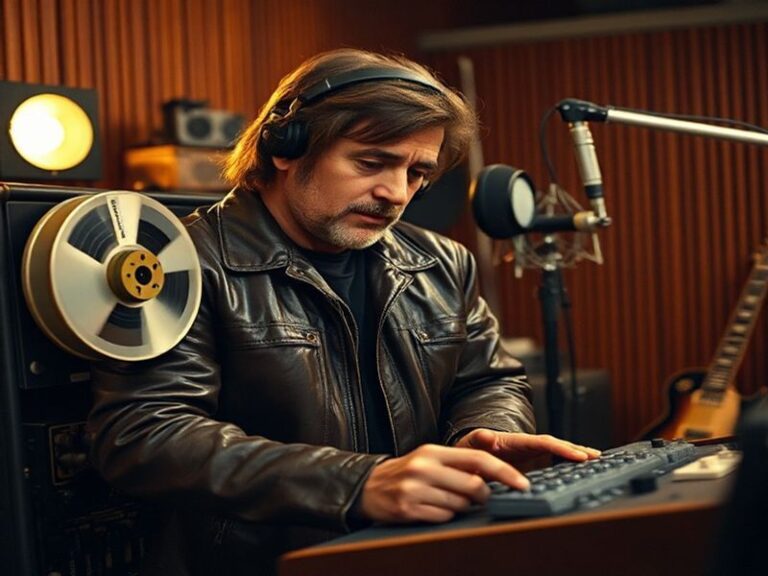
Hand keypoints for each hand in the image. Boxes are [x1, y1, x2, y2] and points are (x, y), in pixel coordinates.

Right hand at [359, 443, 528, 523]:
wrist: (367, 486)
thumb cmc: (405, 473)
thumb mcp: (429, 459)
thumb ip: (458, 464)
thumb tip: (494, 476)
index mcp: (433, 452)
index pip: (478, 460)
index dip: (504, 472)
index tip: (522, 483)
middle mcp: (424, 468)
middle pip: (473, 486)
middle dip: (482, 495)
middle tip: (479, 497)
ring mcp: (415, 489)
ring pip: (460, 505)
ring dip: (462, 507)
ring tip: (446, 500)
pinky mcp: (408, 509)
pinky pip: (443, 518)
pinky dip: (445, 517)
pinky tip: (432, 509)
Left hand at [454, 429, 600, 468]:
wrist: (464, 456)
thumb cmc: (468, 450)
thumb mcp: (469, 444)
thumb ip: (478, 439)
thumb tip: (486, 435)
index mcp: (515, 441)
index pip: (543, 442)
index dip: (562, 448)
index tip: (579, 455)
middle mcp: (525, 446)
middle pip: (556, 445)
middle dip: (576, 450)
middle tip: (596, 457)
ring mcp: (528, 455)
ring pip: (556, 453)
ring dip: (575, 455)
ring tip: (597, 460)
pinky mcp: (528, 465)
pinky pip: (551, 463)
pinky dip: (566, 463)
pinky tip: (580, 469)